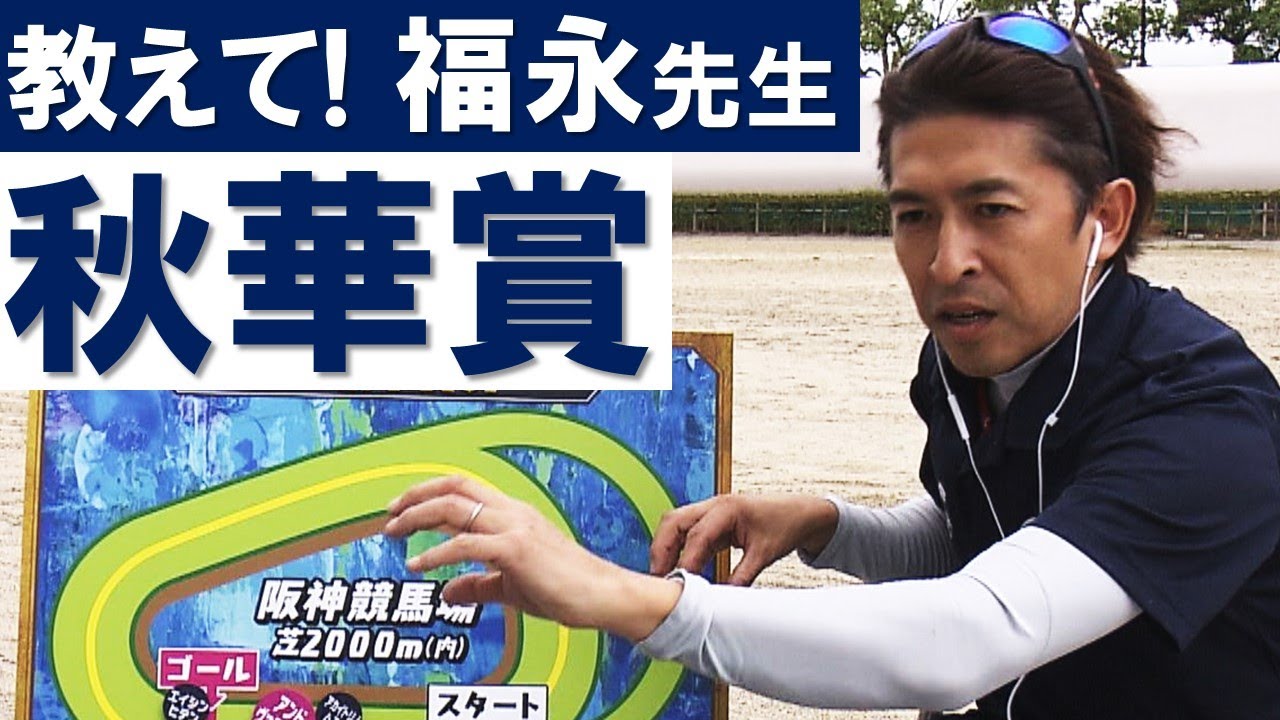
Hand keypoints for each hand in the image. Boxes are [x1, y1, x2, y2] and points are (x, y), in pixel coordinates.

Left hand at [384, 475, 681, 641]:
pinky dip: (437, 553)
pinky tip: (419, 566)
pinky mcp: (516, 550)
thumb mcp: (512, 586)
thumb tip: (446, 593)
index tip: (402, 508)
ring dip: (417, 517)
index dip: (429, 492)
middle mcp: (512, 512)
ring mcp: (515, 528)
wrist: (602, 595)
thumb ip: (479, 586)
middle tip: (389, 515)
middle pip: (454, 487)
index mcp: (513, 514)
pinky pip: (466, 546)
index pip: (464, 488)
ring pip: (455, 507)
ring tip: (394, 533)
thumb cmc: (566, 589)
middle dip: (415, 496)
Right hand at [650, 494, 838, 585]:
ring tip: (663, 576)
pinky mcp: (712, 522)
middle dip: (661, 549)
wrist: (800, 513)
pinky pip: (687, 533)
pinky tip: (678, 570)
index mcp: (727, 508)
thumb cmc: (785, 524)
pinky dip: (678, 549)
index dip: (685, 561)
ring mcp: (711, 512)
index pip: (696, 535)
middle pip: (673, 522)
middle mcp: (714, 506)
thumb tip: (723, 599)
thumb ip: (742, 576)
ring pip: (676, 526)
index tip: (679, 584)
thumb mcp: (764, 554)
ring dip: (666, 548)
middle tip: (658, 577)